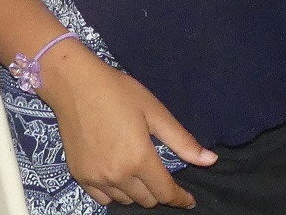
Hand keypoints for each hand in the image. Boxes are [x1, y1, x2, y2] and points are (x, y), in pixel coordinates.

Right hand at [39, 42, 216, 206]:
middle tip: (161, 174)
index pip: (165, 193)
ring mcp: (96, 178)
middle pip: (147, 200)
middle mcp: (118, 175)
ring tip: (140, 171)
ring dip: (138, 192)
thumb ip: (182, 141)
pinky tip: (119, 175)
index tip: (189, 200)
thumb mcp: (155, 111)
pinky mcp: (80, 175)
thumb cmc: (118, 92)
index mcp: (139, 159)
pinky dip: (116, 192)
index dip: (181, 199)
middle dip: (159, 191)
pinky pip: (103, 198)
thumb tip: (210, 160)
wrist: (75, 84)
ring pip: (126, 200)